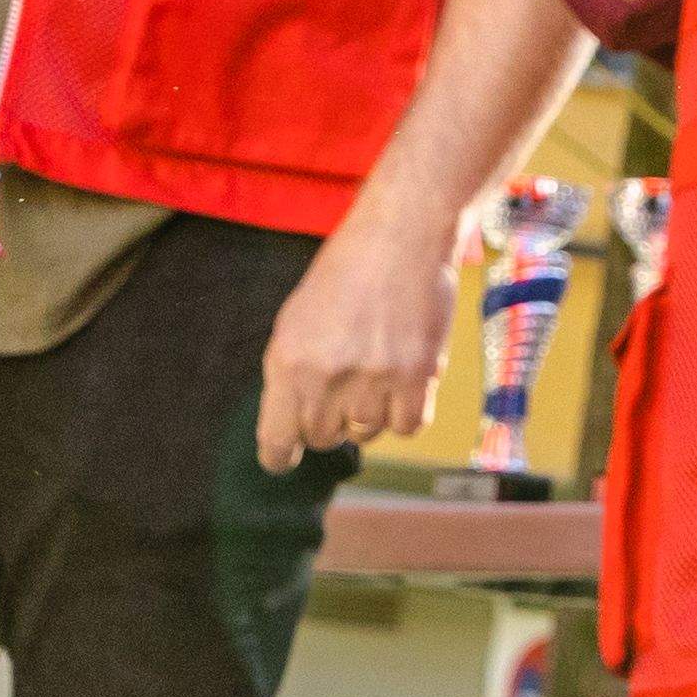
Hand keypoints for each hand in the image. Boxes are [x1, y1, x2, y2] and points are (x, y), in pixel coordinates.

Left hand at [260, 201, 464, 472]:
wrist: (402, 236)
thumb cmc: (346, 272)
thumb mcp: (296, 321)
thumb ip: (291, 373)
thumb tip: (295, 420)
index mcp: (288, 363)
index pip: (276, 439)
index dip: (280, 457)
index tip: (285, 460)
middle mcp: (328, 377)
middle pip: (324, 438)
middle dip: (330, 423)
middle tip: (344, 393)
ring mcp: (375, 377)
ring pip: (367, 432)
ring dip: (370, 414)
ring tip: (378, 378)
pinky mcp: (419, 374)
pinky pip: (409, 425)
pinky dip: (406, 414)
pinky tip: (405, 389)